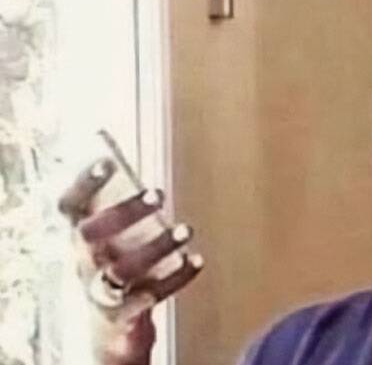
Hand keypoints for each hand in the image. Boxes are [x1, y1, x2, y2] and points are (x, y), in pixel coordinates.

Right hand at [58, 158, 202, 364]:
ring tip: (186, 229)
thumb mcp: (114, 231)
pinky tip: (195, 260)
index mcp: (79, 233)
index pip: (70, 205)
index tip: (107, 161)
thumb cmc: (118, 256)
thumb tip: (138, 157)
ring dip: (157, 246)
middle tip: (158, 193)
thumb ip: (122, 200)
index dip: (83, 183)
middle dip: (124, 211)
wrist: (111, 319)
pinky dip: (175, 278)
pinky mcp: (122, 313)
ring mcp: (100, 288)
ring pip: (123, 268)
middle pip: (92, 234)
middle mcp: (83, 260)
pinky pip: (149, 296)